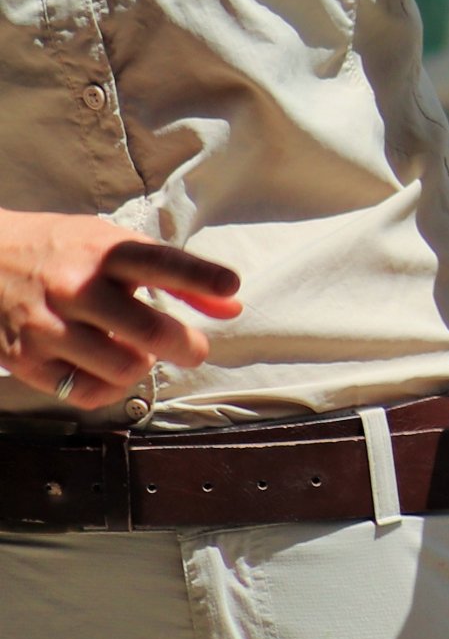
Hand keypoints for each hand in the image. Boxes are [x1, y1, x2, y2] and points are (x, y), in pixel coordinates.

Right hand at [0, 214, 243, 410]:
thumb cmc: (59, 252)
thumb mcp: (110, 245)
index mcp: (100, 252)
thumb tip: (232, 306)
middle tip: (193, 348)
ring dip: (144, 365)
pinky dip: (109, 388)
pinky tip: (106, 369)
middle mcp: (75, 289)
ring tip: (136, 351)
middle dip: (187, 346)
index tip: (232, 286)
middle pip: (150, 330)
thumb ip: (172, 274)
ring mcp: (47, 327)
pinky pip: (87, 393)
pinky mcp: (25, 360)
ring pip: (124, 368)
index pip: (159, 262)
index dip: (200, 277)